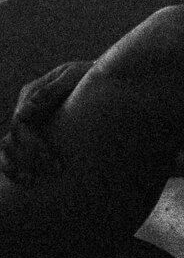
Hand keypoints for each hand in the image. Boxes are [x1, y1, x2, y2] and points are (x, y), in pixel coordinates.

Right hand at [0, 60, 91, 186]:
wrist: (101, 77)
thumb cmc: (88, 75)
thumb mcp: (73, 76)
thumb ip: (51, 90)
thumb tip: (26, 111)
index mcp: (32, 93)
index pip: (21, 122)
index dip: (32, 144)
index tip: (53, 160)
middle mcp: (25, 108)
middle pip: (15, 138)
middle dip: (32, 157)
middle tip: (56, 170)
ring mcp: (26, 121)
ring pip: (7, 148)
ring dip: (16, 166)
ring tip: (32, 181)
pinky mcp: (31, 133)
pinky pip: (12, 153)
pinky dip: (13, 168)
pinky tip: (27, 182)